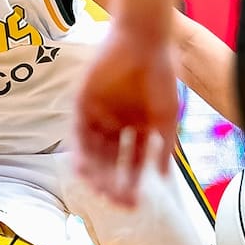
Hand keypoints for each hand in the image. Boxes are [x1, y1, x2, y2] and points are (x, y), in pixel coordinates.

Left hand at [73, 21, 180, 207]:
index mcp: (137, 126)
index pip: (131, 161)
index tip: (134, 203)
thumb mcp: (166, 117)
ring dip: (95, 172)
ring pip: (93, 151)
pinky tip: (83, 168)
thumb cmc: (161, 75)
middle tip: (115, 201)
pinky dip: (80, 151)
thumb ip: (163, 147)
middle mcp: (116, 123)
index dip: (132, 182)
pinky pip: (78, 133)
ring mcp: (99, 114)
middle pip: (110, 160)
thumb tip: (164, 177)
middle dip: (113, 182)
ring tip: (100, 190)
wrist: (144, 41)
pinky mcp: (82, 103)